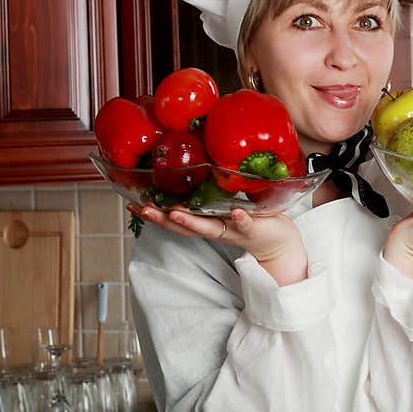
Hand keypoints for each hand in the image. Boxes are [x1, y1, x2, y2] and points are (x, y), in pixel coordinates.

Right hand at [128, 204, 307, 285]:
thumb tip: (192, 169)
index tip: (132, 204)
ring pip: (210, 228)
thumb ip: (210, 196)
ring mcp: (234, 230)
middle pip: (185, 227)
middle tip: (145, 210)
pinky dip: (242, 219)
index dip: (154, 214)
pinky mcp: (256, 228)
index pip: (176, 219)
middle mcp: (216, 229)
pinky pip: (248, 223)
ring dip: (193, 222)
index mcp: (207, 222)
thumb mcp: (226, 207)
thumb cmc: (251, 220)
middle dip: (164, 219)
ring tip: (177, 214)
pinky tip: (237, 213)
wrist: (280, 242)